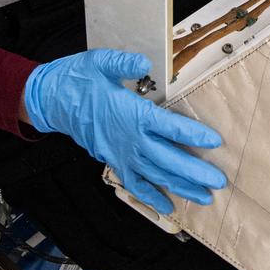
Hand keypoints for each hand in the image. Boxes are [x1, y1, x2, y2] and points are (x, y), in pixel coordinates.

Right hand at [23, 49, 225, 213]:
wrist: (51, 100)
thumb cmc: (78, 79)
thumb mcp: (100, 62)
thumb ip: (124, 64)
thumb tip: (144, 64)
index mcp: (130, 113)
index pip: (168, 126)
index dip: (192, 134)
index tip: (215, 141)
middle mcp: (129, 138)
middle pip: (167, 159)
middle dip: (194, 172)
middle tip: (219, 181)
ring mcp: (121, 153)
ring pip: (156, 176)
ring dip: (181, 187)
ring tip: (204, 197)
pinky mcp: (113, 160)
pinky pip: (135, 184)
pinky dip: (151, 197)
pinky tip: (168, 207)